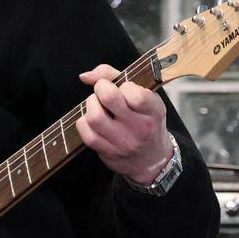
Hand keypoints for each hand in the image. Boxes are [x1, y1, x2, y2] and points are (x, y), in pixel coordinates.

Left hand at [76, 64, 172, 183]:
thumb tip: (85, 76)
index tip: (124, 88)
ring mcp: (123, 143)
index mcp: (153, 111)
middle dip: (101, 87)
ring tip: (98, 105)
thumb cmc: (147, 123)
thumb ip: (116, 77)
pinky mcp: (108, 153)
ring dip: (91, 104)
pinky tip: (93, 121)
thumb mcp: (146, 99)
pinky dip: (85, 121)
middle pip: (109, 97)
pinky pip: (86, 132)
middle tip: (104, 91)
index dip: (123, 85)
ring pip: (94, 116)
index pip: (133, 91)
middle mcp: (140, 128)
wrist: (152, 161)